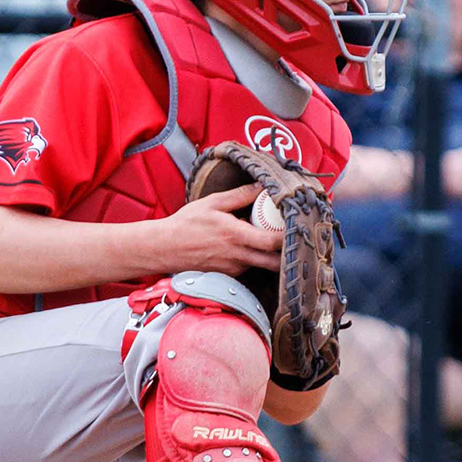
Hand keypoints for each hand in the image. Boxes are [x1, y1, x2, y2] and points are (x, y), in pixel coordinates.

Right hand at [152, 185, 283, 275]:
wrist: (164, 248)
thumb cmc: (185, 224)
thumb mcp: (212, 203)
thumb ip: (240, 195)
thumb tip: (262, 187)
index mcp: (237, 236)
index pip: (274, 241)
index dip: (290, 235)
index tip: (297, 225)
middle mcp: (238, 257)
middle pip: (276, 262)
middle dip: (288, 253)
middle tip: (293, 239)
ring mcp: (234, 268)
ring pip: (262, 265)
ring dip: (269, 254)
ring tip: (268, 238)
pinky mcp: (228, 275)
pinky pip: (248, 267)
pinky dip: (252, 257)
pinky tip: (245, 246)